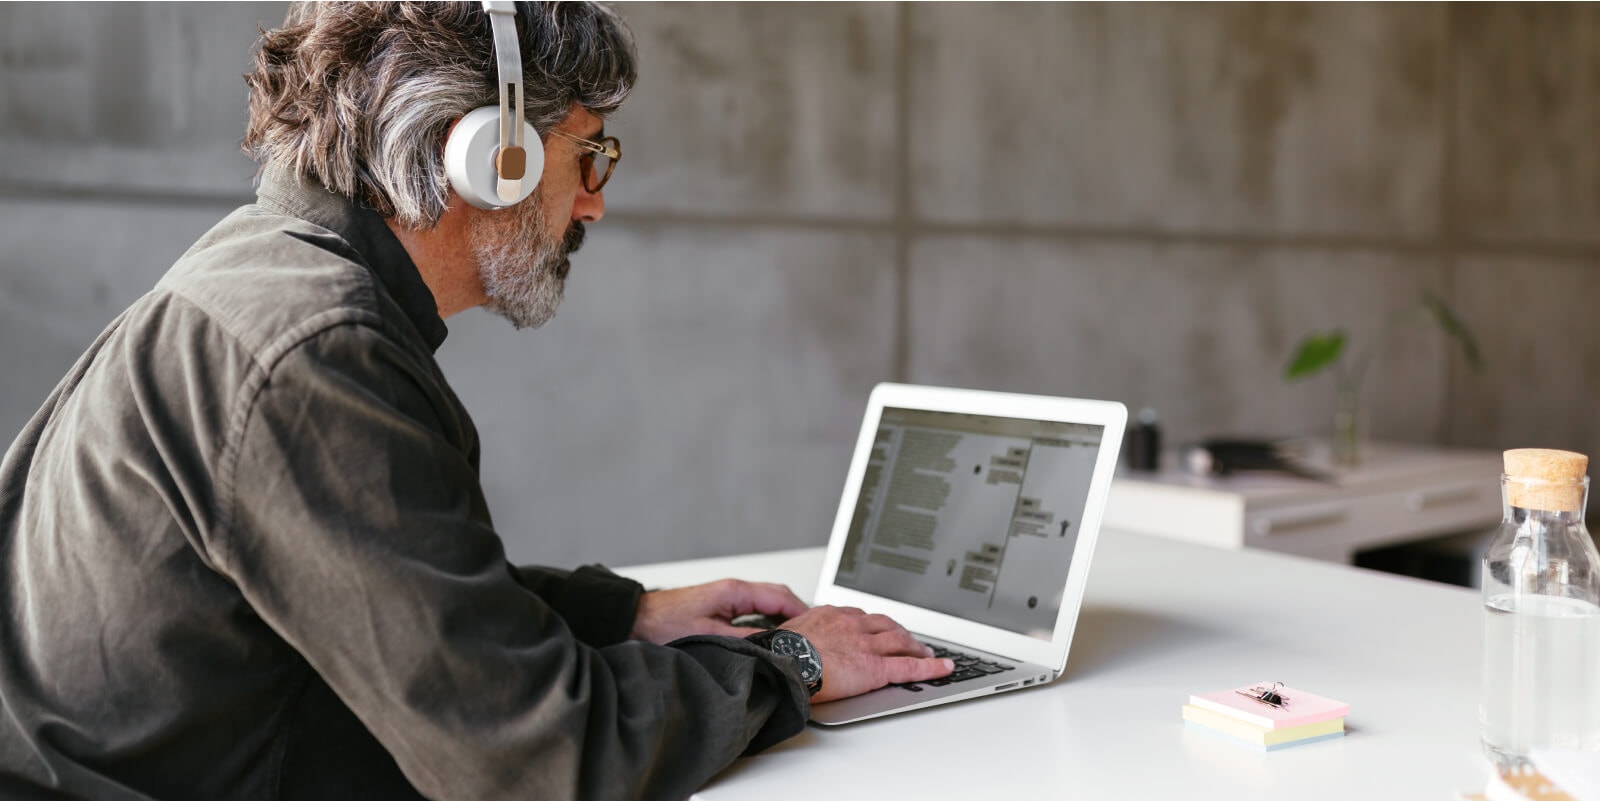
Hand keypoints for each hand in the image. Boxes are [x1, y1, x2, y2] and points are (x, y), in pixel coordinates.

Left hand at [631, 579, 808, 643]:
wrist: (637, 621)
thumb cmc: (664, 624)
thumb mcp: (709, 635)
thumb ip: (745, 639)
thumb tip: (774, 646)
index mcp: (735, 591)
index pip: (781, 596)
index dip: (803, 612)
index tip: (817, 628)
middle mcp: (734, 591)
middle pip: (778, 599)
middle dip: (798, 616)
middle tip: (813, 636)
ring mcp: (729, 600)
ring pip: (767, 606)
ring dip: (784, 621)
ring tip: (797, 640)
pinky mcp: (722, 609)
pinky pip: (755, 614)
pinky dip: (769, 624)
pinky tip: (772, 640)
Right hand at [777, 606, 952, 703]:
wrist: (782, 664)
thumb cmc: (778, 654)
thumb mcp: (786, 635)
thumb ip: (799, 636)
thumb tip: (792, 644)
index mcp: (830, 616)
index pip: (860, 617)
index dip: (873, 624)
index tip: (877, 627)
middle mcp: (852, 625)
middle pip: (885, 625)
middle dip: (900, 632)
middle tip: (910, 640)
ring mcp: (866, 645)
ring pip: (900, 641)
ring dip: (916, 646)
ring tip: (927, 653)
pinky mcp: (876, 667)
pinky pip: (909, 666)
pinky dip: (930, 666)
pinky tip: (943, 668)